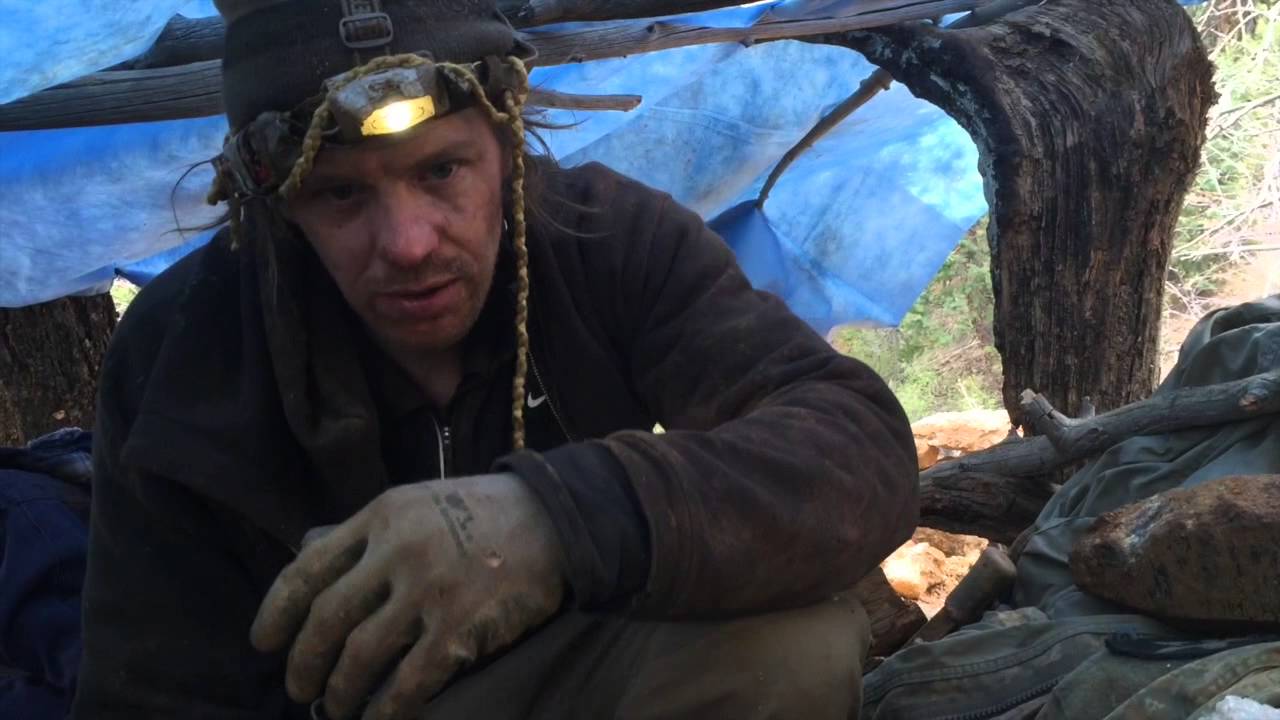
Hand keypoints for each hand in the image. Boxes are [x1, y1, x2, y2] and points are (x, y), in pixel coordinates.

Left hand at [250, 473, 565, 719]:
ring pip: (359, 656)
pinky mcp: (460, 628)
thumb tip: (308, 563)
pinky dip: (384, 710)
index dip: (275, 612)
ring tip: (334, 707)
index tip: (263, 642)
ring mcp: (429, 590)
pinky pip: (407, 683)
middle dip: (303, 663)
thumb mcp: (414, 504)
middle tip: (298, 688)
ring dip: (338, 692)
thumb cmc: (479, 512)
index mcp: (380, 517)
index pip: (306, 569)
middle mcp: (398, 551)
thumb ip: (366, 535)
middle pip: (326, 619)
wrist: (553, 519)